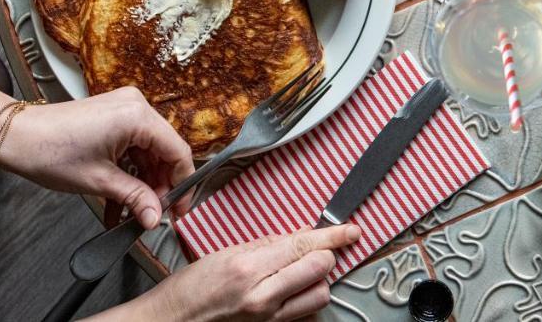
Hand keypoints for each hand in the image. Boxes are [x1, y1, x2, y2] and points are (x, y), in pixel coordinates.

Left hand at [0, 87, 192, 228]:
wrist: (15, 137)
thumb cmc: (49, 151)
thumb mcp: (99, 182)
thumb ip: (135, 198)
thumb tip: (155, 218)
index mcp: (137, 116)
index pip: (177, 151)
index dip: (182, 183)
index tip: (179, 209)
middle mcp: (136, 107)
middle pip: (164, 151)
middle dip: (159, 185)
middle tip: (153, 213)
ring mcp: (124, 110)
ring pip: (148, 152)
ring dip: (142, 182)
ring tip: (133, 211)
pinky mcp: (113, 117)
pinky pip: (132, 146)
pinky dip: (128, 171)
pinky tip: (120, 199)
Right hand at [99, 225, 359, 321]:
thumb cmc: (190, 288)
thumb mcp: (226, 253)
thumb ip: (268, 244)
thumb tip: (301, 234)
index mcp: (249, 268)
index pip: (305, 246)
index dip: (334, 235)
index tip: (351, 229)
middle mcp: (262, 296)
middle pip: (320, 269)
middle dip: (326, 254)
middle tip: (322, 247)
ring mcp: (267, 318)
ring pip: (319, 294)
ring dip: (319, 279)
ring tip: (303, 270)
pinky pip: (303, 313)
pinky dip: (307, 297)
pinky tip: (294, 288)